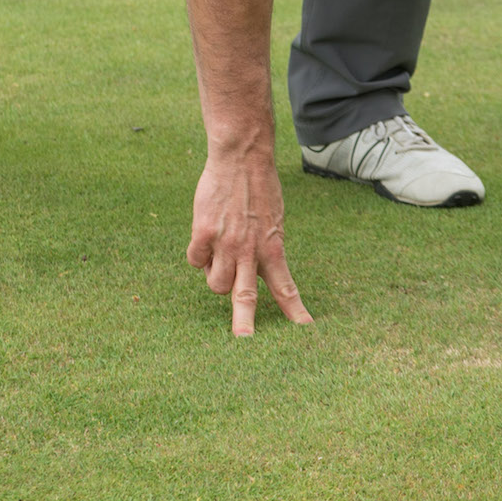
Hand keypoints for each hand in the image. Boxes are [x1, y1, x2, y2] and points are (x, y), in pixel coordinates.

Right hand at [186, 143, 312, 336]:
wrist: (241, 157)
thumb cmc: (260, 188)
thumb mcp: (273, 221)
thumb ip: (264, 249)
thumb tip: (250, 271)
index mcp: (272, 248)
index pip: (285, 288)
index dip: (294, 313)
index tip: (306, 332)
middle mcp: (249, 251)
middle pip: (245, 298)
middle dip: (244, 324)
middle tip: (244, 343)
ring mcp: (225, 244)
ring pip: (216, 284)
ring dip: (217, 278)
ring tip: (220, 259)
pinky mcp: (203, 233)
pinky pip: (195, 260)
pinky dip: (199, 255)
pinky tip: (205, 240)